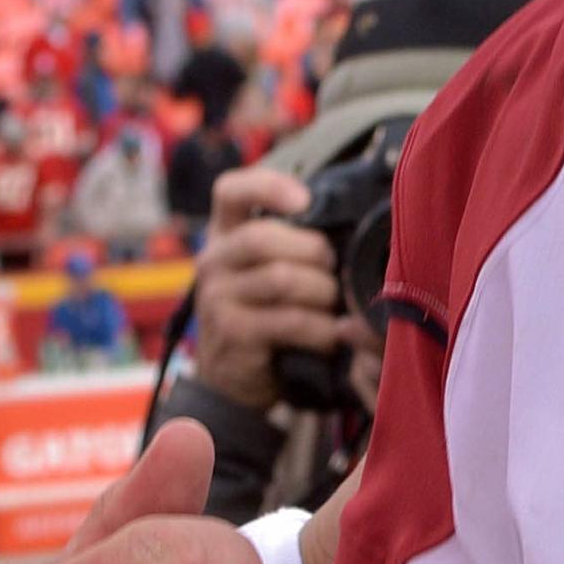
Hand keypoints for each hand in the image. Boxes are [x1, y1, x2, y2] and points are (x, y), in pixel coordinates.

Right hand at [187, 164, 348, 411]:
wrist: (233, 377)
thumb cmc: (264, 311)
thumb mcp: (265, 268)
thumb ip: (290, 240)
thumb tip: (350, 218)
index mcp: (224, 233)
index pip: (230, 190)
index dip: (268, 186)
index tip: (305, 201)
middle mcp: (214, 260)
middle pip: (262, 238)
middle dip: (312, 251)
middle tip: (333, 269)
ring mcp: (218, 298)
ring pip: (281, 279)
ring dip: (321, 292)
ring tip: (333, 305)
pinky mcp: (233, 334)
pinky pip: (290, 321)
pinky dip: (321, 329)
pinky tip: (331, 335)